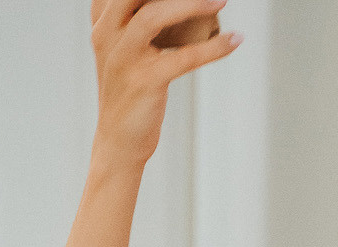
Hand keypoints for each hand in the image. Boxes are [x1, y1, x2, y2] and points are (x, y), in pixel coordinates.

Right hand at [89, 0, 238, 170]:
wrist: (118, 141)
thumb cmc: (128, 94)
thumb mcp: (122, 54)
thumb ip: (135, 26)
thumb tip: (177, 8)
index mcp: (102, 26)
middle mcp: (108, 37)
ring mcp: (124, 58)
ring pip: (154, 16)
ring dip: (192, 4)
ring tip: (221, 1)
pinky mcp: (145, 81)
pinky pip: (184, 57)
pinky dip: (214, 48)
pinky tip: (235, 41)